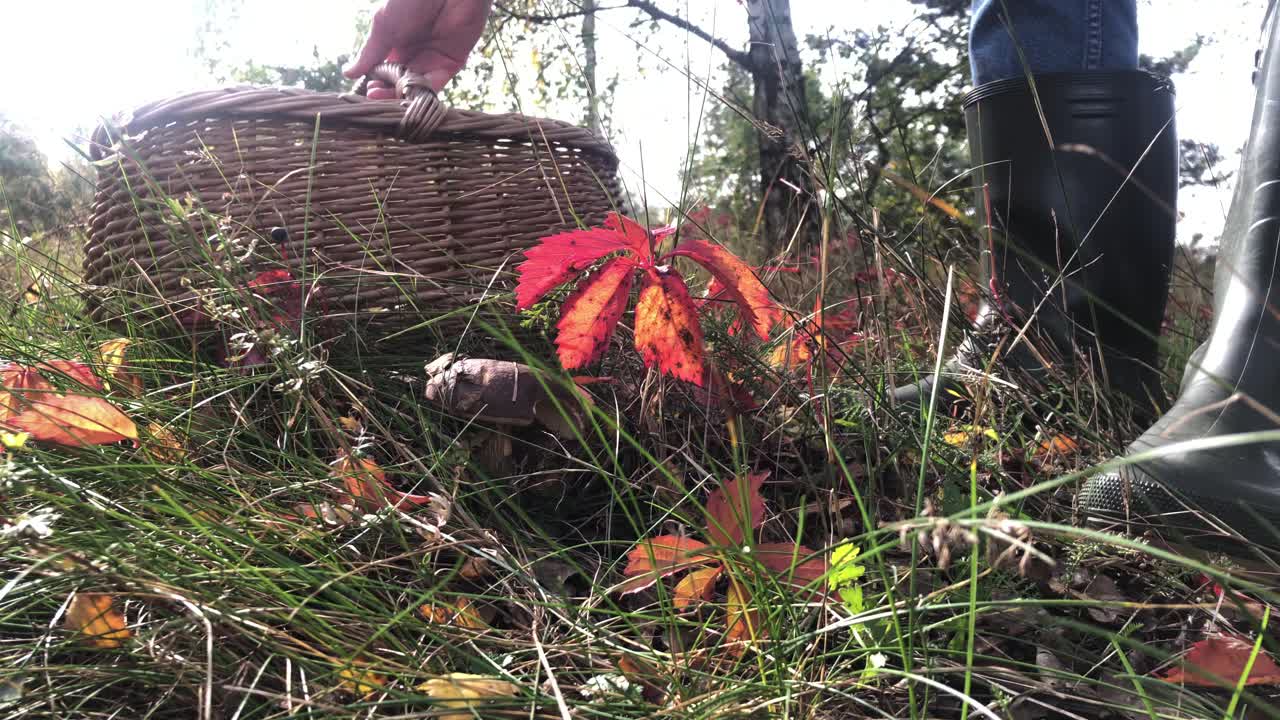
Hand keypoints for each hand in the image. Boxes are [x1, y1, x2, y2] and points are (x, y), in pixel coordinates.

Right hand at [343, 0, 492, 98]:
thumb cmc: (410, 0)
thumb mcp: (384, 26)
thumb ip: (370, 53)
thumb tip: (347, 73)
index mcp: (397, 44)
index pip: (384, 72)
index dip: (376, 83)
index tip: (366, 91)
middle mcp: (415, 53)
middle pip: (401, 82)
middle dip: (388, 92)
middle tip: (376, 97)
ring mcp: (433, 58)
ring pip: (418, 87)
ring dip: (404, 95)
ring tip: (391, 98)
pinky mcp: (452, 62)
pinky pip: (437, 82)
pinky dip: (424, 91)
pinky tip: (410, 94)